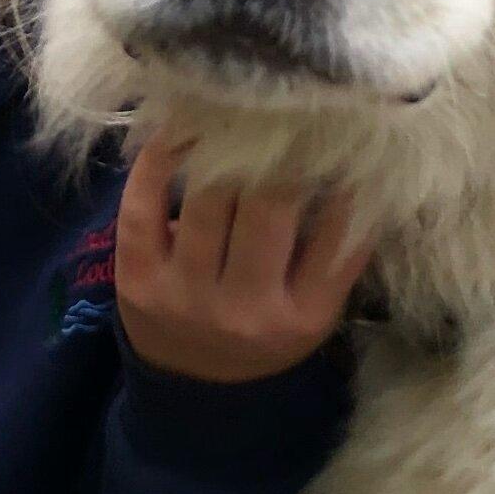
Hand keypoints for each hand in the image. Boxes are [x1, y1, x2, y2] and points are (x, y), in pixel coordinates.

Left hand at [113, 129, 373, 382]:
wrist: (195, 390)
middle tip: (284, 104)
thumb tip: (358, 160)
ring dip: (222, 142)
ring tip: (234, 103)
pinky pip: (142, 206)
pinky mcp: (137, 281)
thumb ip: (338, 246)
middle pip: (268, 206)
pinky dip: (159, 160)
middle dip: (279, 149)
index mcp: (304, 316)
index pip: (334, 231)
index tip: (339, 127)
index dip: (337, 171)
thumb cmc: (268, 329)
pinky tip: (179, 130)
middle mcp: (246, 310)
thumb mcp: (317, 306)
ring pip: (208, 197)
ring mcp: (186, 296)